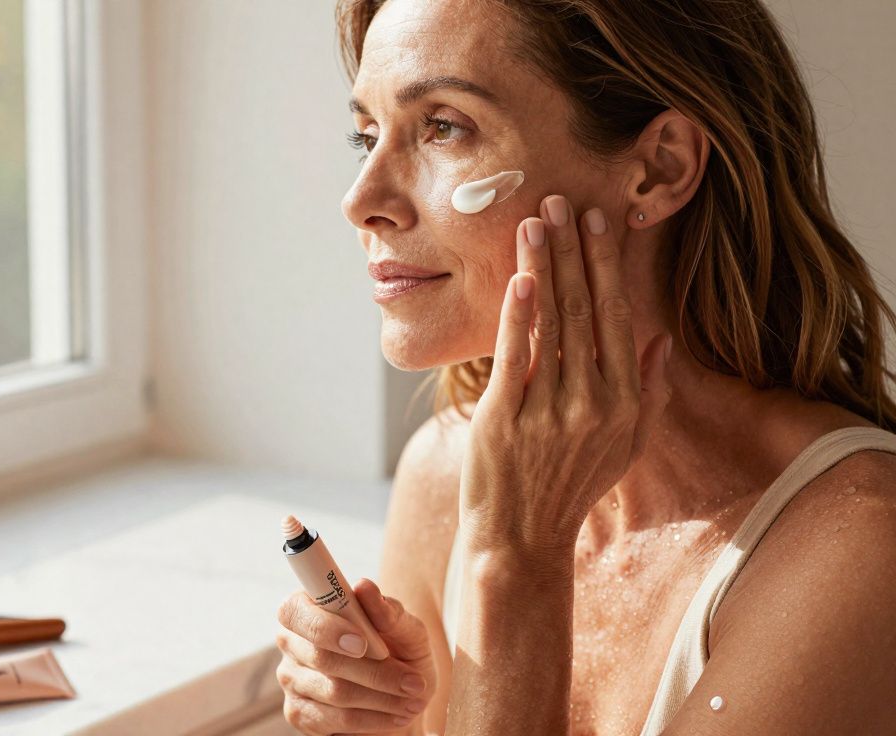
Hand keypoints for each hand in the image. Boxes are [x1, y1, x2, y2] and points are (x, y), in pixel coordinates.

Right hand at [275, 578, 436, 734]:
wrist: (403, 692)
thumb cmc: (399, 649)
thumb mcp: (405, 629)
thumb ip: (387, 610)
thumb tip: (364, 587)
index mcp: (307, 607)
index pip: (295, 611)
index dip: (326, 627)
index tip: (363, 643)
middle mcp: (291, 641)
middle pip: (320, 657)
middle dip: (373, 672)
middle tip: (414, 681)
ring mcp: (291, 679)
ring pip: (334, 692)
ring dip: (382, 698)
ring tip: (414, 698)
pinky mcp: (298, 713)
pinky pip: (335, 721)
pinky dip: (373, 720)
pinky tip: (396, 715)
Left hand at [460, 195, 673, 562]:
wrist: (521, 539)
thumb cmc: (571, 487)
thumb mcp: (625, 446)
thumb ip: (649, 392)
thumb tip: (663, 340)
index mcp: (625, 402)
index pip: (617, 317)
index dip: (607, 266)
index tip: (599, 223)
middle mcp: (594, 403)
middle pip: (584, 310)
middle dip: (574, 252)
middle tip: (562, 202)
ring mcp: (550, 410)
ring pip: (551, 323)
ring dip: (544, 267)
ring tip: (535, 222)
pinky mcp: (506, 417)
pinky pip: (515, 356)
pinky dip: (518, 315)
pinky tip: (520, 278)